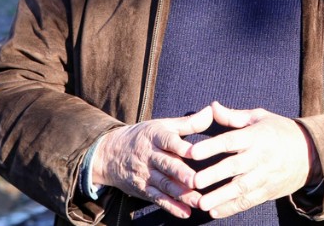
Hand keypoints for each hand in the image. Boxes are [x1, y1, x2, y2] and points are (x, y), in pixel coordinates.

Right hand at [93, 105, 214, 216]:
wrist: (110, 154)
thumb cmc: (144, 137)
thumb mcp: (163, 125)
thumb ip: (189, 122)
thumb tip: (212, 110)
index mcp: (156, 136)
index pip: (169, 141)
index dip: (181, 146)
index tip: (195, 152)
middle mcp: (150, 155)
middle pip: (166, 164)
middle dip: (181, 173)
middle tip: (195, 180)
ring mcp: (146, 174)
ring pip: (164, 184)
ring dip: (181, 194)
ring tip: (198, 201)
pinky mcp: (143, 189)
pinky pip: (157, 199)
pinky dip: (171, 207)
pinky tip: (185, 213)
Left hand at [188, 101, 318, 218]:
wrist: (310, 153)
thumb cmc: (279, 131)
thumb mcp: (260, 117)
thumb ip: (233, 116)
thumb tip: (212, 107)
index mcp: (256, 136)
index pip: (231, 141)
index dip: (212, 146)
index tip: (193, 152)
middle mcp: (260, 157)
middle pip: (234, 167)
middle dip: (214, 175)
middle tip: (194, 181)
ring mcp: (265, 176)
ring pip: (241, 189)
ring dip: (220, 197)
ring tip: (201, 203)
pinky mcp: (268, 191)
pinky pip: (248, 202)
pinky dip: (231, 208)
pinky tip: (215, 212)